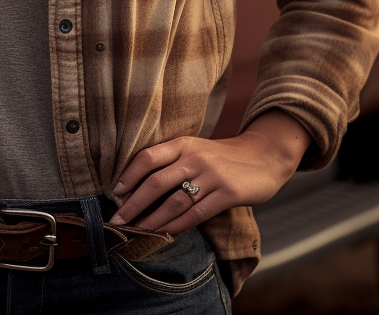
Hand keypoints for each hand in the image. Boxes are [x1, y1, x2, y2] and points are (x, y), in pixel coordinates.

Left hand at [109, 110, 310, 235]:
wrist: (264, 156)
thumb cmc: (222, 158)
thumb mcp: (195, 150)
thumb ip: (172, 163)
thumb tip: (138, 187)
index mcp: (182, 144)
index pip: (147, 157)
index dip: (128, 176)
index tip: (114, 194)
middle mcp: (194, 157)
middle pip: (156, 182)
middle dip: (133, 204)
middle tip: (117, 221)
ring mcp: (212, 175)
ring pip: (174, 201)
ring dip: (152, 220)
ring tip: (136, 232)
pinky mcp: (228, 192)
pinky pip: (197, 213)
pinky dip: (178, 225)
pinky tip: (165, 233)